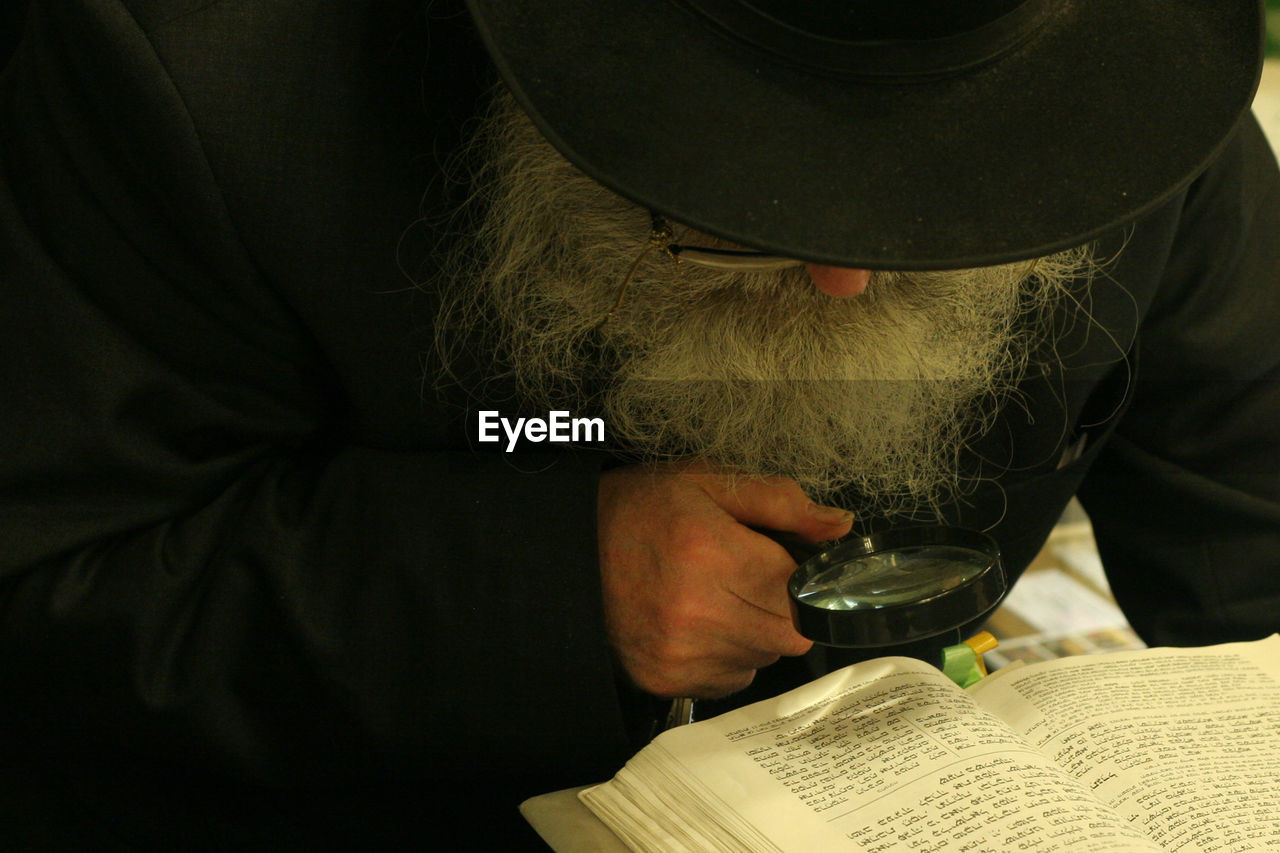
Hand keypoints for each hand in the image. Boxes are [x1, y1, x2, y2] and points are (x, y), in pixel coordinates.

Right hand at [597, 462, 853, 698]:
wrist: (567, 552)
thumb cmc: (638, 510)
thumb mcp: (706, 481)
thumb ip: (779, 501)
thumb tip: (837, 526)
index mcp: (712, 553)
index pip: (800, 588)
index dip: (800, 574)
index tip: (780, 560)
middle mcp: (697, 612)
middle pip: (790, 632)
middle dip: (783, 606)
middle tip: (748, 578)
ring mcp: (680, 653)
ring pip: (763, 658)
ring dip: (756, 632)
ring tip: (718, 597)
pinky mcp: (666, 680)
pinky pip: (731, 680)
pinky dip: (729, 656)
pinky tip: (700, 624)